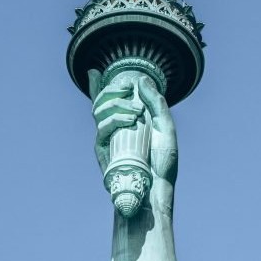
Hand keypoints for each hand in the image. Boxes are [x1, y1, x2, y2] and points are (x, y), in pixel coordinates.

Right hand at [88, 70, 178, 186]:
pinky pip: (102, 130)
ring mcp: (108, 139)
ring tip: (136, 112)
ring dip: (117, 104)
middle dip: (114, 90)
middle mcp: (115, 129)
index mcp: (128, 122)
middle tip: (129, 89)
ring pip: (99, 111)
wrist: (157, 188)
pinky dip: (114, 120)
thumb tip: (141, 80)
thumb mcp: (166, 128)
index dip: (96, 86)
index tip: (94, 72)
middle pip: (101, 101)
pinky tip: (129, 120)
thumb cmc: (163, 163)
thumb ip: (157, 103)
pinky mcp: (104, 151)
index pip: (108, 101)